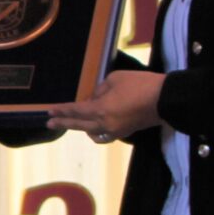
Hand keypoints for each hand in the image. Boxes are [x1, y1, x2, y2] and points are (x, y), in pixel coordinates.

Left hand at [46, 70, 166, 143]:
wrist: (164, 99)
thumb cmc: (140, 84)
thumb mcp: (115, 79)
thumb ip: (100, 90)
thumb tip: (93, 99)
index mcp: (101, 109)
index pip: (76, 110)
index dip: (62, 110)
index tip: (49, 111)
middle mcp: (105, 124)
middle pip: (79, 125)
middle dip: (63, 123)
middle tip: (49, 123)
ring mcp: (116, 131)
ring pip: (92, 132)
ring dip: (81, 128)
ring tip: (73, 122)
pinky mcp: (125, 132)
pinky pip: (104, 135)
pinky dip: (97, 131)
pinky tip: (94, 127)